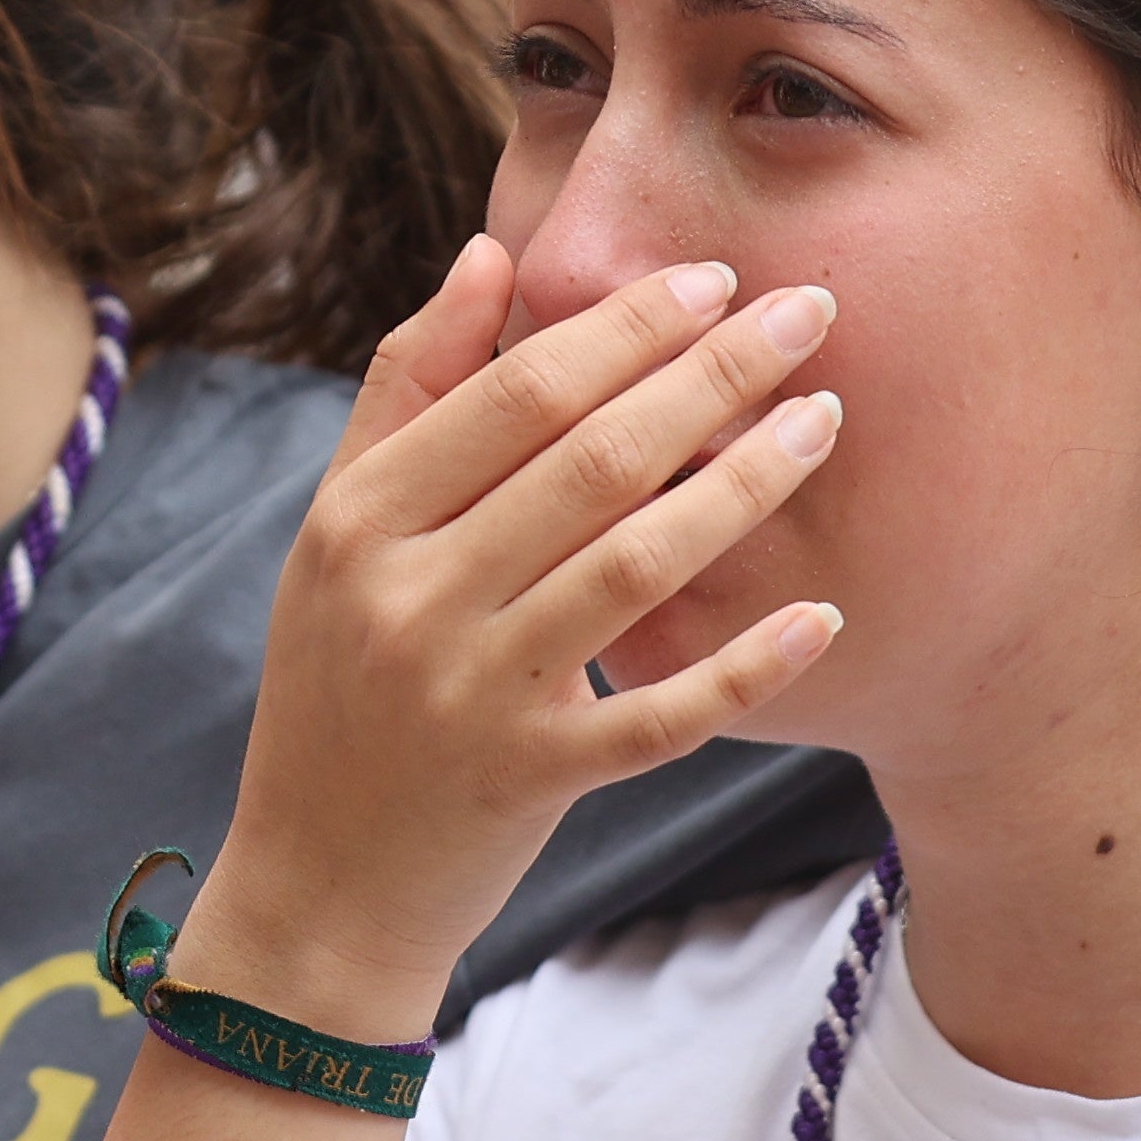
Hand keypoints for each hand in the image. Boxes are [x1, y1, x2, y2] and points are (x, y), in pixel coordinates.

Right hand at [179, 237, 843, 1030]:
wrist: (316, 883)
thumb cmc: (340, 684)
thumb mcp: (336, 531)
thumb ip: (406, 390)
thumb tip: (490, 258)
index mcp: (361, 517)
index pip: (516, 391)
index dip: (627, 326)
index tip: (716, 279)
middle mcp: (411, 597)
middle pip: (591, 460)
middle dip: (711, 375)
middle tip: (810, 313)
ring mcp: (473, 692)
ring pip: (638, 565)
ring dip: (745, 484)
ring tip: (824, 421)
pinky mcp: (532, 778)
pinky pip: (661, 713)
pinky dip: (744, 663)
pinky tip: (821, 613)